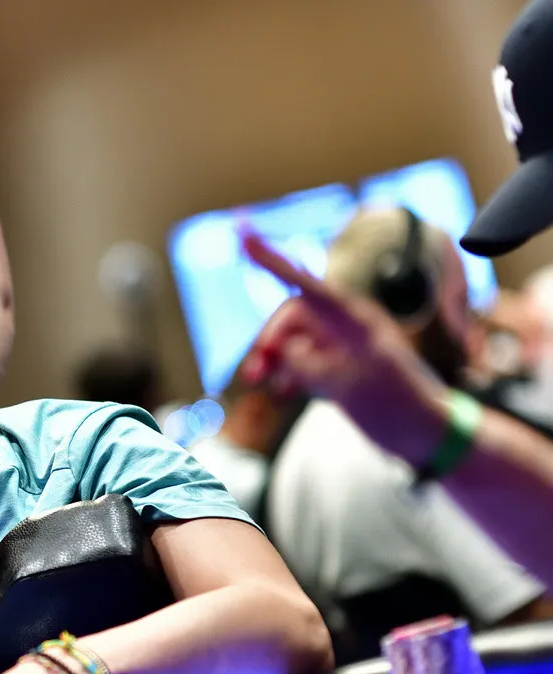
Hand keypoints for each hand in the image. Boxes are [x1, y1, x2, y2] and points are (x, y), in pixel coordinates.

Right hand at [242, 234, 448, 466]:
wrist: (431, 438)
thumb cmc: (400, 408)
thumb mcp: (352, 388)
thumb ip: (312, 365)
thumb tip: (283, 350)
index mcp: (355, 321)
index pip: (305, 286)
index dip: (272, 261)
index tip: (243, 236)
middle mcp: (347, 329)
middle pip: (293, 318)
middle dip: (268, 339)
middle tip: (254, 372)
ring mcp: (344, 350)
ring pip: (294, 341)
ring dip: (272, 359)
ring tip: (258, 381)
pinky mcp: (342, 371)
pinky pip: (304, 362)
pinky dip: (288, 374)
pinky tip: (281, 393)